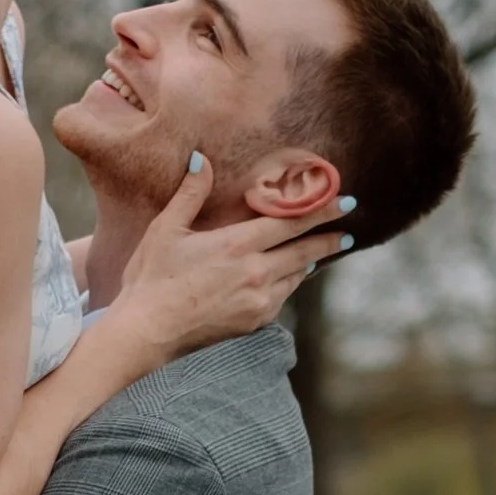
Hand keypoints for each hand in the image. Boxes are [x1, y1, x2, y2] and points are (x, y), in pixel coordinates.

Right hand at [116, 168, 352, 359]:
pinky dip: (290, 284)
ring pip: (295, 276)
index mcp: (237, 245)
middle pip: (304, 251)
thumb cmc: (150, 279)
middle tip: (349, 231)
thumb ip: (190, 194)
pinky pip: (281, 298)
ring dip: (310, 262)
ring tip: (321, 253)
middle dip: (328, 239)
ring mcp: (258, 301)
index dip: (321, 210)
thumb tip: (202, 160)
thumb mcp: (166, 230)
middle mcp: (256, 273)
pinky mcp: (252, 322)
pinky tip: (290, 279)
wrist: (146, 333)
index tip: (345, 201)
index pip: (291, 222)